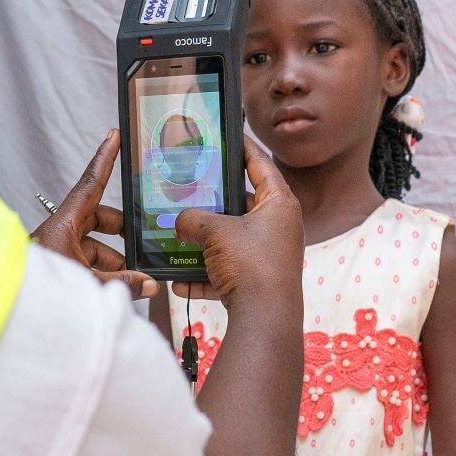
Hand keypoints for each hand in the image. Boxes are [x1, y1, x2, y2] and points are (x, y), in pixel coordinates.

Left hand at [30, 130, 157, 300]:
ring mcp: (58, 250)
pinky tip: (117, 289)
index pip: (90, 184)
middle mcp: (60, 232)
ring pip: (94, 247)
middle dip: (122, 233)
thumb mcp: (88, 284)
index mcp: (63, 224)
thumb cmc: (38, 289)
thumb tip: (148, 284)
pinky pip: (86, 264)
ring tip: (134, 280)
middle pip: (99, 219)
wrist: (10, 311)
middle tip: (144, 241)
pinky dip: (103, 274)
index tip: (113, 136)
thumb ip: (122, 283)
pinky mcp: (57, 268)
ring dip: (114, 263)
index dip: (104, 158)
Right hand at [172, 136, 303, 307]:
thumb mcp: (216, 231)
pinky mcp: (256, 281)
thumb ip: (193, 219)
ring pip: (229, 241)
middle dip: (211, 203)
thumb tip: (180, 222)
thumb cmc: (252, 265)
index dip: (242, 148)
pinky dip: (203, 277)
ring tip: (177, 236)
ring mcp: (268, 255)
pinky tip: (179, 281)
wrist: (265, 319)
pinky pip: (224, 273)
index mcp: (278, 204)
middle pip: (240, 206)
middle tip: (188, 190)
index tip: (227, 136)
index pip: (260, 165)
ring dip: (202, 243)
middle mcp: (278, 228)